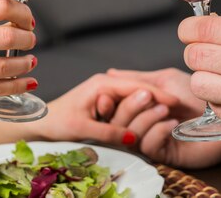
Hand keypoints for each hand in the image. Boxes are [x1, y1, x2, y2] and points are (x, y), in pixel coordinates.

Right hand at [0, 0, 37, 109]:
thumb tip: (15, 22)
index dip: (21, 13)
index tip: (26, 20)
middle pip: (7, 38)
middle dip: (28, 39)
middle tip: (31, 40)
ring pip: (5, 67)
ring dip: (25, 63)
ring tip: (30, 61)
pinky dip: (18, 86)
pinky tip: (28, 82)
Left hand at [28, 74, 180, 146]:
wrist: (42, 122)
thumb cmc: (57, 121)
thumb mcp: (83, 128)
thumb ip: (109, 132)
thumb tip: (133, 138)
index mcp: (101, 84)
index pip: (135, 86)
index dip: (156, 94)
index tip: (175, 102)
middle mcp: (106, 84)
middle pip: (137, 89)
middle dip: (157, 97)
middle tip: (178, 108)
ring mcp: (106, 92)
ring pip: (134, 97)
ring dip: (149, 104)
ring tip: (169, 113)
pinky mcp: (106, 101)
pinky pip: (127, 104)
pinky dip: (139, 110)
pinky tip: (151, 117)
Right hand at [104, 68, 220, 167]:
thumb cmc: (196, 96)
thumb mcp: (164, 80)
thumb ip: (137, 79)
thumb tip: (110, 74)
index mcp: (136, 106)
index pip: (110, 106)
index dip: (107, 100)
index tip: (110, 94)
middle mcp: (139, 123)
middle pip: (115, 120)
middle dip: (129, 106)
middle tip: (147, 96)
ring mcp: (149, 139)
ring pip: (129, 133)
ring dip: (145, 117)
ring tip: (165, 108)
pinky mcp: (162, 154)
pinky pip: (147, 145)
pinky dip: (158, 130)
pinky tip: (174, 123)